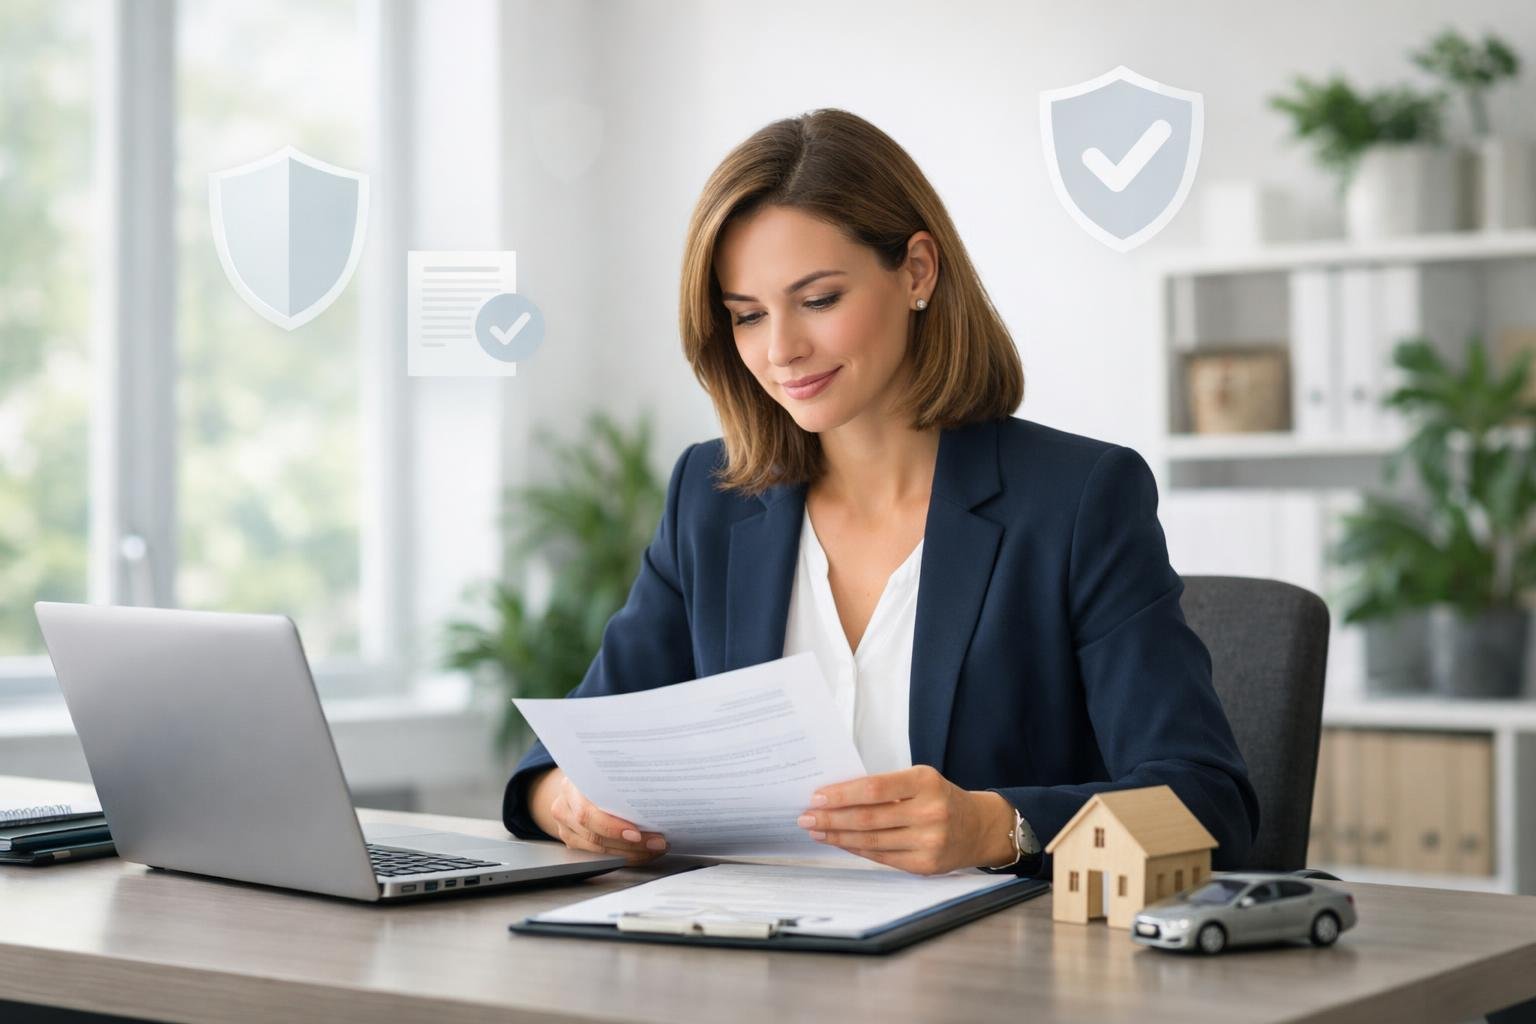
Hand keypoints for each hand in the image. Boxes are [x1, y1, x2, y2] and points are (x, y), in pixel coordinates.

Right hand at [529, 767, 668, 865]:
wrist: (578, 778)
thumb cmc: (599, 771)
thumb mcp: (608, 767)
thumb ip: (622, 777)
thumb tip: (659, 789)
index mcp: (571, 785)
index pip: (587, 813)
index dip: (612, 827)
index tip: (637, 834)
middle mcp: (564, 807)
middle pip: (594, 836)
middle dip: (631, 844)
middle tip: (657, 842)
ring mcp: (565, 827)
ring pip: (597, 850)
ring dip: (631, 853)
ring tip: (655, 848)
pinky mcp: (572, 840)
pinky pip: (598, 856)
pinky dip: (623, 856)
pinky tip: (642, 852)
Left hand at [795, 764, 1017, 874]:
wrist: (979, 827)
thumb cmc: (940, 798)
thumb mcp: (920, 781)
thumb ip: (885, 787)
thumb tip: (836, 796)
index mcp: (926, 782)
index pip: (874, 788)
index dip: (842, 794)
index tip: (816, 796)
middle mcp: (930, 812)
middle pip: (868, 817)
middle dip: (831, 818)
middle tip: (806, 817)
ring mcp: (929, 842)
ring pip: (871, 841)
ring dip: (838, 836)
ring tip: (817, 831)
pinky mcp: (925, 865)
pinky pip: (882, 857)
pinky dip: (856, 849)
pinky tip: (840, 842)